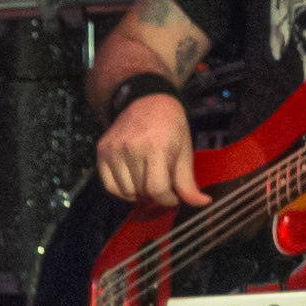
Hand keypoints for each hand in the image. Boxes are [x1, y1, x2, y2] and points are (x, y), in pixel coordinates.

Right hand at [93, 88, 199, 207]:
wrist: (148, 102)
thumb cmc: (171, 128)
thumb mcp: (185, 152)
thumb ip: (188, 182)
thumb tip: (202, 203)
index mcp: (156, 147)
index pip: (158, 189)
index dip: (168, 200)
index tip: (173, 197)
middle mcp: (131, 147)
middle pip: (142, 191)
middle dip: (156, 195)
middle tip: (163, 184)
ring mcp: (114, 149)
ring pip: (125, 191)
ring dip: (139, 193)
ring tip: (148, 180)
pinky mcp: (102, 151)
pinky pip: (109, 185)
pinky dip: (122, 191)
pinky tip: (134, 182)